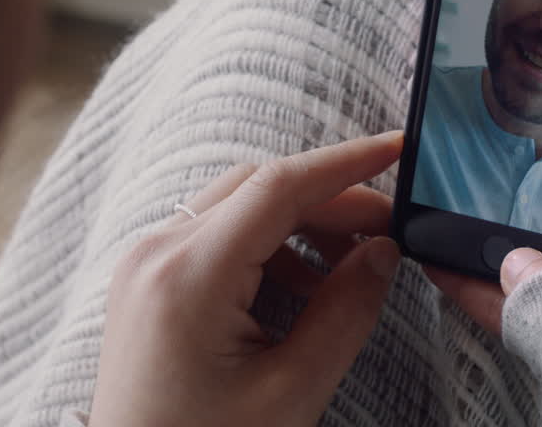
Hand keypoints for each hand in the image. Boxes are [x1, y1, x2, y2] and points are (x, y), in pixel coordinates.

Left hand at [88, 133, 404, 426]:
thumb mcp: (290, 393)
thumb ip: (343, 313)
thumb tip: (383, 251)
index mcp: (188, 277)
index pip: (277, 187)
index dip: (345, 164)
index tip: (398, 149)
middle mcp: (155, 253)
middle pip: (257, 188)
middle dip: (328, 199)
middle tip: (387, 231)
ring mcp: (143, 263)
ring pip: (236, 205)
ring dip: (296, 224)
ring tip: (343, 274)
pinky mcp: (144, 279)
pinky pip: (212, 233)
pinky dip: (262, 245)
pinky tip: (296, 289)